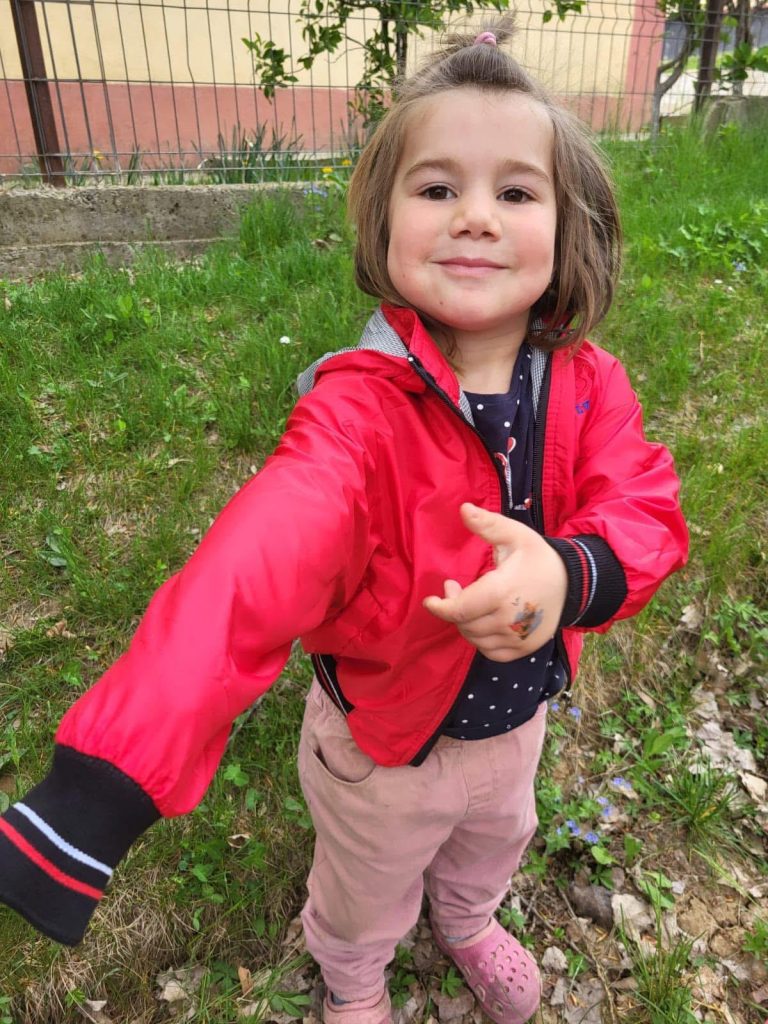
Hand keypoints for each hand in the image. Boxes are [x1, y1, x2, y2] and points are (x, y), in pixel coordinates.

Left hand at [423, 503, 567, 661]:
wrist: (571, 583)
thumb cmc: (538, 557)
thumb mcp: (515, 535)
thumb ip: (488, 524)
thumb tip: (463, 508)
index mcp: (503, 592)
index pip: (460, 610)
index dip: (440, 607)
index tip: (430, 600)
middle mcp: (509, 620)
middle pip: (465, 624)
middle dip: (453, 607)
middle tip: (456, 589)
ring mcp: (518, 639)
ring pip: (475, 639)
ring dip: (466, 623)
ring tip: (472, 603)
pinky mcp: (524, 649)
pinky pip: (490, 652)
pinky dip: (481, 640)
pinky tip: (484, 621)